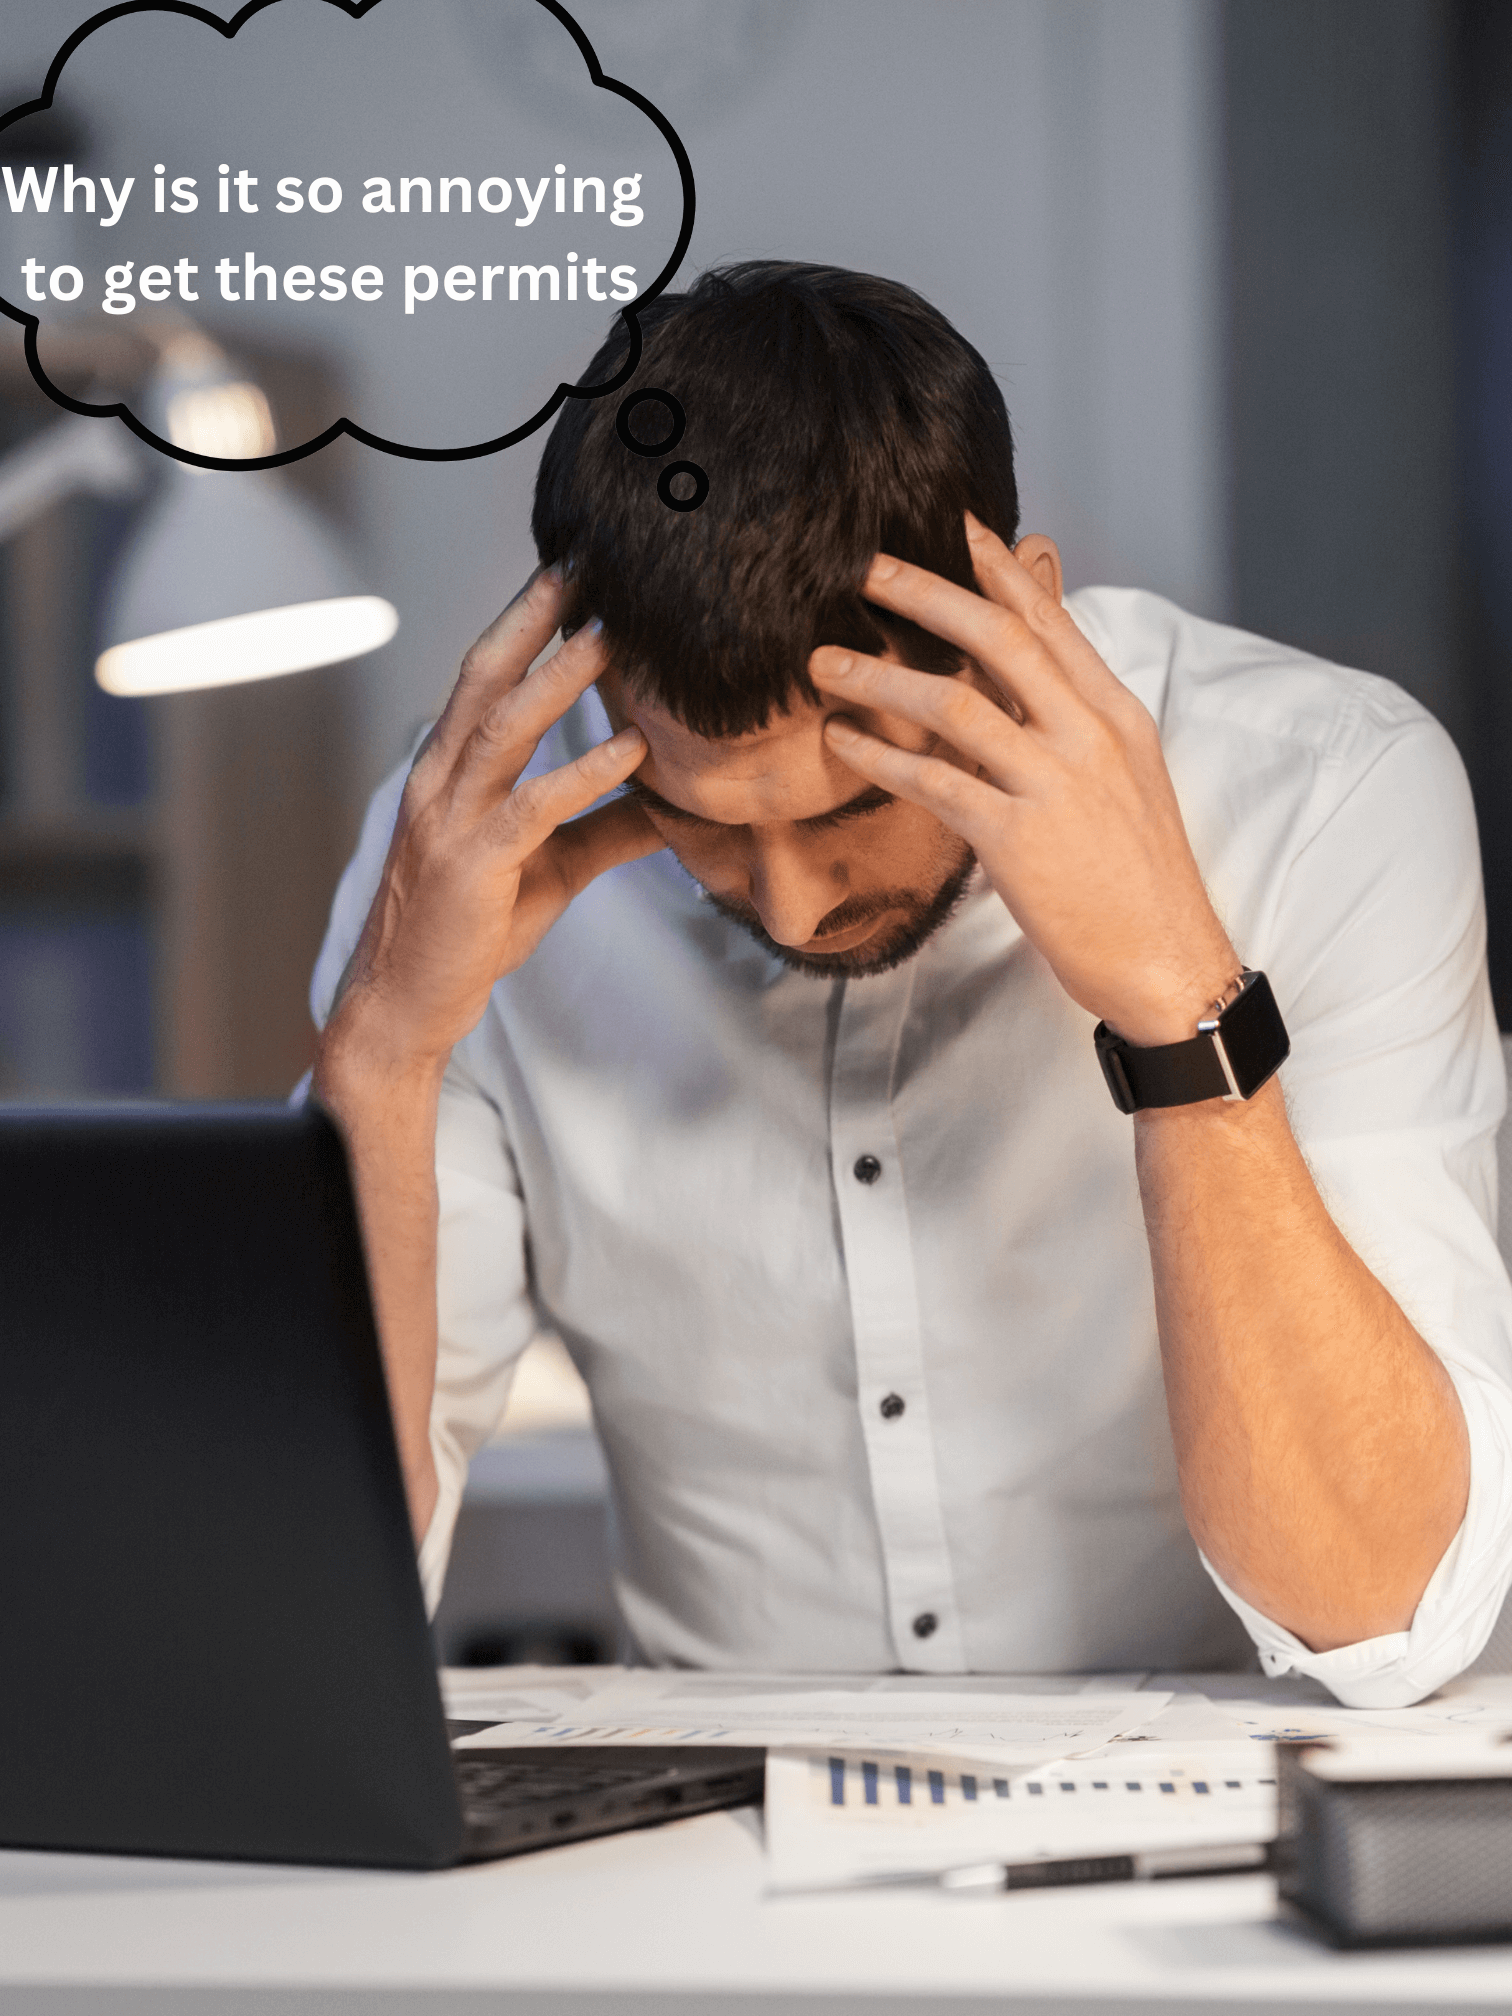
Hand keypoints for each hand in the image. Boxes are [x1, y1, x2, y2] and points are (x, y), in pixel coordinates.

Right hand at [322, 569, 661, 1075]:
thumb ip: (606, 830)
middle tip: (585, 564)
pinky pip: (532, 808)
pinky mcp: (473, 866)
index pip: (486, 678)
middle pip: (486, 678)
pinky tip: (631, 749)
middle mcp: (441, 780)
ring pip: (506, 729)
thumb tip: (675, 805)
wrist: (406, 1004)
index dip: (526, 622)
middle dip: (533, 617)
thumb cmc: (470, 931)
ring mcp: (451, 820)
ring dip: (560, 678)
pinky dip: (583, 774)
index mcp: (450, 770)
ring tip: (614, 634)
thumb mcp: (551, 870)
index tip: (573, 573)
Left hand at [808, 516, 1237, 1044]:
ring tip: (825, 663)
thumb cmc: (1139, 879)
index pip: (1050, 622)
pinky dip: (880, 756)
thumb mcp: (1124, 779)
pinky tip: (843, 741)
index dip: (999, 570)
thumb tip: (1025, 684)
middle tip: (866, 569)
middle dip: (927, 593)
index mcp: (1116, 715)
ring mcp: (1054, 785)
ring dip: (881, 677)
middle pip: (999, 638)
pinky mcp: (1018, 839)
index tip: (956, 527)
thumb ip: (1074, 722)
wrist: (1168, 960)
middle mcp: (1089, 736)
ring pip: (956, 703)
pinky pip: (935, 781)